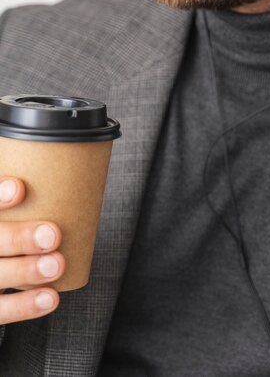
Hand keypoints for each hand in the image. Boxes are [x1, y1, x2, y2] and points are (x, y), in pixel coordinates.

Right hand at [0, 178, 64, 324]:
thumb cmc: (10, 225)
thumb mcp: (14, 213)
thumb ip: (23, 193)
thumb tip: (66, 156)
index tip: (19, 188)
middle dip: (18, 238)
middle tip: (52, 234)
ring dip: (25, 271)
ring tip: (57, 264)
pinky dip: (24, 306)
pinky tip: (51, 297)